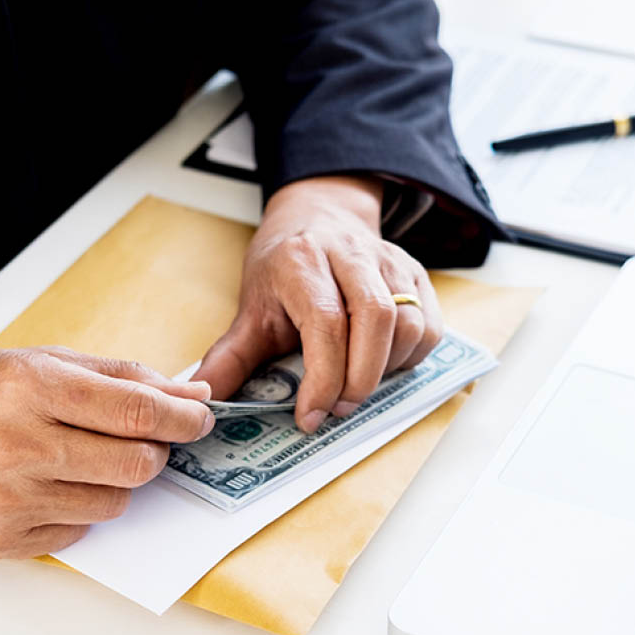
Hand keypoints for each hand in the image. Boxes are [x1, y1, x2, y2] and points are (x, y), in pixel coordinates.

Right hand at [0, 347, 213, 558]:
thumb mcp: (50, 364)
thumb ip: (126, 378)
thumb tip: (191, 396)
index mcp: (34, 388)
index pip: (139, 411)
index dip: (183, 418)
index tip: (199, 419)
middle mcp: (20, 446)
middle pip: (138, 464)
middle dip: (153, 452)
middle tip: (140, 440)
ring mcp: (9, 499)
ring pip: (116, 503)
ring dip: (114, 482)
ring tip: (76, 459)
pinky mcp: (3, 538)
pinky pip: (81, 532)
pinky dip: (78, 510)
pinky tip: (47, 486)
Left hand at [192, 176, 443, 432]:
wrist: (317, 218)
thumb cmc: (284, 268)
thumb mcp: (251, 307)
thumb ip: (231, 356)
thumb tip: (205, 399)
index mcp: (302, 261)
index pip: (325, 322)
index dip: (323, 378)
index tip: (310, 416)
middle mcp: (351, 255)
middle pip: (377, 318)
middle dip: (360, 379)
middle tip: (339, 410)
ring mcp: (390, 262)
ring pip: (409, 324)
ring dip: (387, 370)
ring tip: (356, 386)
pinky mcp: (416, 273)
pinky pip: (430, 326)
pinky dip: (412, 357)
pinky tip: (383, 365)